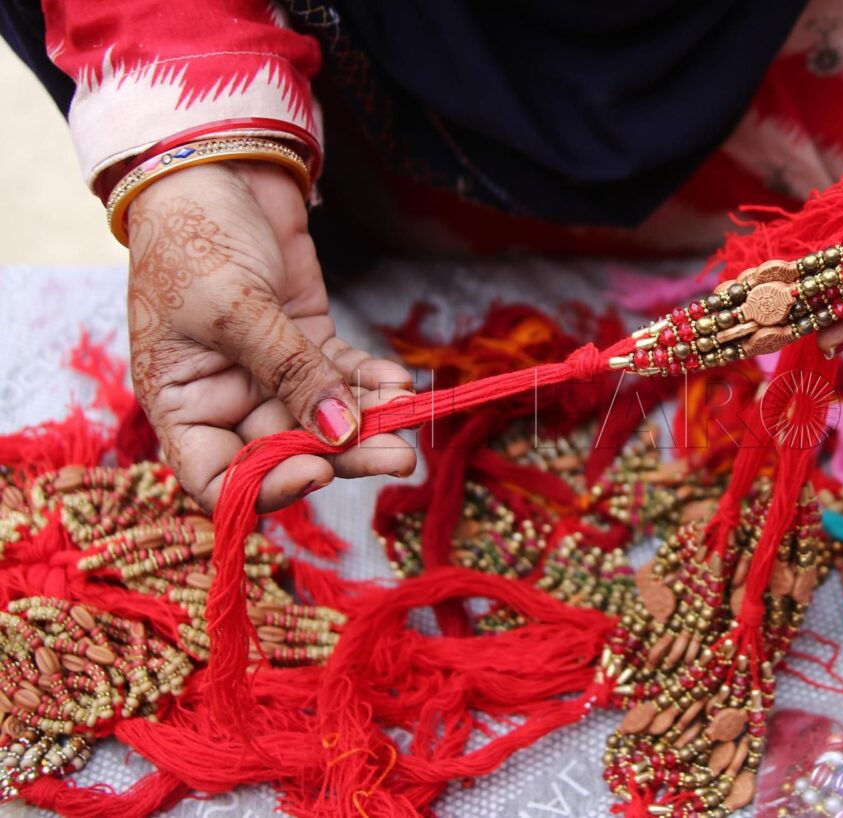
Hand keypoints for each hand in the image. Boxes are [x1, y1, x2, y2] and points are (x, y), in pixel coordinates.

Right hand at [127, 161, 415, 511]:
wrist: (216, 163)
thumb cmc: (193, 235)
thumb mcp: (234, 307)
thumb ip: (289, 372)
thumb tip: (338, 433)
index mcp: (180, 403)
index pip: (217, 476)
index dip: (266, 488)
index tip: (318, 472)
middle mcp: (224, 397)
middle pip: (286, 449)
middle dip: (343, 454)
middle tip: (398, 457)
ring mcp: (270, 370)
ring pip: (324, 417)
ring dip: (369, 422)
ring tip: (411, 420)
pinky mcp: (307, 340)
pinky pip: (343, 375)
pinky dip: (372, 381)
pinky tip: (400, 383)